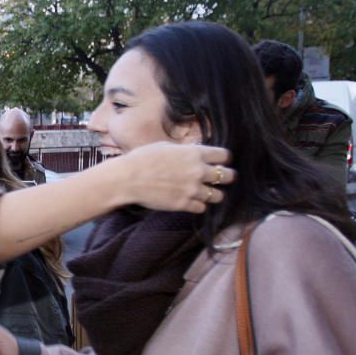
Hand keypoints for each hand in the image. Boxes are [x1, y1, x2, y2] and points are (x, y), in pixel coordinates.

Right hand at [119, 142, 235, 212]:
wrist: (128, 178)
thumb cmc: (142, 158)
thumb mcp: (165, 147)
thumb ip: (184, 151)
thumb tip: (192, 153)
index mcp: (194, 153)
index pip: (224, 156)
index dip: (224, 159)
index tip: (221, 162)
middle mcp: (198, 171)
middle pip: (228, 176)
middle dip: (227, 177)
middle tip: (222, 179)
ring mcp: (192, 189)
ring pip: (218, 195)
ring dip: (214, 194)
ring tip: (208, 193)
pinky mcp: (184, 204)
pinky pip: (202, 208)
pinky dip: (199, 205)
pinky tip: (192, 202)